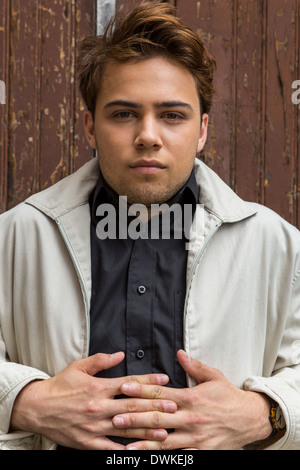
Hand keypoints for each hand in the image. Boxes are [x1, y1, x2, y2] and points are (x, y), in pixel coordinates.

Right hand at [10, 352, 176, 449]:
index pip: (128, 383)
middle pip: (132, 406)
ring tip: (165, 430)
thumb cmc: (59, 386)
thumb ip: (101, 361)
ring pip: (125, 428)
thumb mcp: (79, 367)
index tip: (164, 380)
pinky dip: (125, 450)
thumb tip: (121, 354)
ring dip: (147, 429)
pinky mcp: (88, 442)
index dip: (148, 381)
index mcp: (98, 387)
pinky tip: (140, 450)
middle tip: (173, 406)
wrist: (36, 408)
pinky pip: (110, 448)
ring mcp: (94, 426)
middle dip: (155, 406)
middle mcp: (99, 406)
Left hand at [112, 350, 271, 449]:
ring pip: (164, 440)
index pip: (161, 393)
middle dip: (134, 418)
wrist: (250, 419)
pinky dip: (160, 457)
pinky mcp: (200, 452)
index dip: (140, 390)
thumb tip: (179, 353)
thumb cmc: (229, 396)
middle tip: (114, 417)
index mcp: (191, 397)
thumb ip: (194, 366)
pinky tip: (145, 456)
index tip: (123, 387)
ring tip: (122, 442)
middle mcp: (191, 418)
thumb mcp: (214, 376)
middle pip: (157, 418)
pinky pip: (177, 456)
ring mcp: (194, 437)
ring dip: (142, 441)